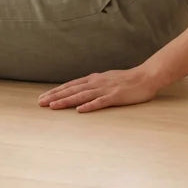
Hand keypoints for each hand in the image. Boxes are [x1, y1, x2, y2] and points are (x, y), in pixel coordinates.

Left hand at [38, 67, 160, 112]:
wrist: (147, 76)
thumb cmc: (128, 80)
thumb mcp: (107, 79)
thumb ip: (94, 84)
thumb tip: (81, 89)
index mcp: (94, 79)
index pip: (71, 85)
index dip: (56, 91)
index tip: (43, 98)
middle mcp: (97, 83)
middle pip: (72, 90)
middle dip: (55, 96)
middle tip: (40, 103)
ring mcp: (106, 89)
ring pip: (82, 96)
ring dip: (66, 101)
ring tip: (53, 106)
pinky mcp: (116, 97)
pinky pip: (101, 102)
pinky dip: (89, 106)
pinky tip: (80, 110)